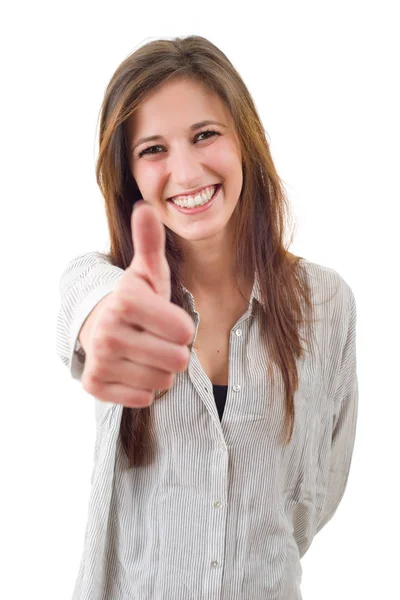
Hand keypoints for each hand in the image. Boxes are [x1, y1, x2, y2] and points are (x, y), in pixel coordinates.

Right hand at [81, 201, 195, 406]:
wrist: (102, 327)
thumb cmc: (138, 302)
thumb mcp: (148, 273)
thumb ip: (152, 244)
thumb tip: (146, 207)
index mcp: (125, 301)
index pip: (184, 331)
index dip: (183, 328)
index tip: (166, 319)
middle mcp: (107, 332)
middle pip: (177, 360)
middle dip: (173, 351)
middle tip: (155, 338)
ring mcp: (99, 360)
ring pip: (162, 381)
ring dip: (160, 370)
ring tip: (144, 352)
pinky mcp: (94, 385)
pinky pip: (144, 398)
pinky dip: (144, 388)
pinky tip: (132, 369)